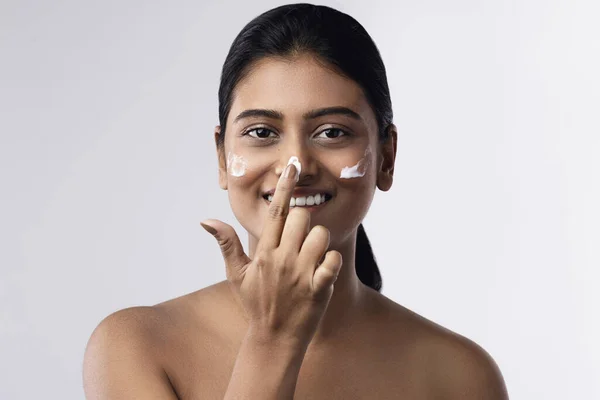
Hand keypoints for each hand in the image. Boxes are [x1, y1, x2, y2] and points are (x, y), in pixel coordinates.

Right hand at [200, 162, 341, 346]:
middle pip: (302, 217)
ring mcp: (301, 274)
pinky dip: (332, 261)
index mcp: (264, 252)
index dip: (285, 187)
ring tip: (311, 257)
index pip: (276, 211)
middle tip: (299, 240)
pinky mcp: (319, 288)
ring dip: (319, 242)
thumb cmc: (257, 304)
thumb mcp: (237, 275)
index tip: (292, 167)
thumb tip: (206, 220)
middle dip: (304, 222)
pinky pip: (333, 260)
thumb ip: (227, 244)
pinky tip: (323, 270)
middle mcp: (282, 259)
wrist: (274, 339)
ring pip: (320, 236)